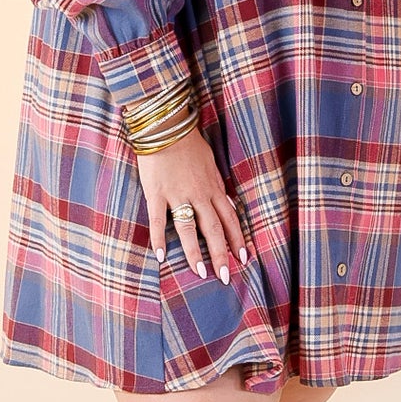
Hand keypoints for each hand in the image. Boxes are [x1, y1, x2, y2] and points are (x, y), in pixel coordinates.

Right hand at [135, 126, 249, 283]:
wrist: (166, 125)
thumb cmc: (188, 143)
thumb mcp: (211, 164)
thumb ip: (217, 186)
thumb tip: (228, 204)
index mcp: (213, 187)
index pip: (230, 218)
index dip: (237, 239)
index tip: (244, 258)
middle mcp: (199, 194)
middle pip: (214, 229)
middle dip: (221, 254)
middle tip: (226, 276)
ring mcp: (177, 194)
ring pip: (189, 229)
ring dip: (195, 253)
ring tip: (200, 272)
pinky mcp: (156, 193)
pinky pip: (157, 220)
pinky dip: (159, 239)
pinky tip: (161, 256)